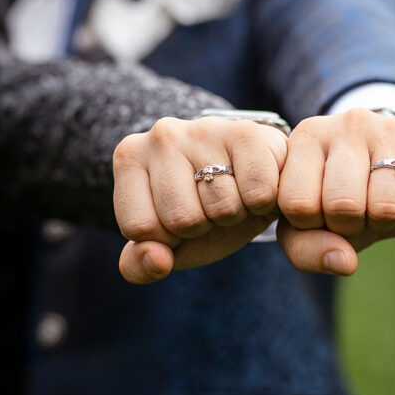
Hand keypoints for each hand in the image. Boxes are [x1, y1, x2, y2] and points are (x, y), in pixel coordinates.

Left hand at [113, 116, 287, 282]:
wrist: (252, 177)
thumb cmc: (201, 210)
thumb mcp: (166, 244)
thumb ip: (141, 265)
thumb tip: (158, 261)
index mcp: (129, 158)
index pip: (140, 227)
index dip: (167, 238)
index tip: (179, 215)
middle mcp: (162, 135)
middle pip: (181, 219)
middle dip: (203, 226)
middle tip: (211, 204)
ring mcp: (205, 128)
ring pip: (222, 207)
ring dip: (236, 214)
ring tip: (235, 192)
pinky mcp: (248, 132)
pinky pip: (258, 194)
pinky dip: (264, 203)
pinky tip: (257, 183)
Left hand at [275, 108, 394, 273]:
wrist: (382, 168)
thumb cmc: (333, 198)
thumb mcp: (305, 226)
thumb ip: (306, 250)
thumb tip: (344, 262)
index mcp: (307, 137)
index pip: (299, 204)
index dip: (312, 226)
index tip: (319, 213)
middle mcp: (347, 123)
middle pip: (344, 205)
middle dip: (350, 227)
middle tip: (354, 213)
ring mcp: (391, 129)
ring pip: (386, 207)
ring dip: (383, 225)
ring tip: (377, 207)